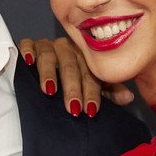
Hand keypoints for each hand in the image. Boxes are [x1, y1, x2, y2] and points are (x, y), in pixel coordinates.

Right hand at [18, 37, 134, 116]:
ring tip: (49, 91)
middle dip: (72, 88)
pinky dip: (27, 51)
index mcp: (85, 57)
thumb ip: (110, 92)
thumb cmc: (74, 83)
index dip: (91, 92)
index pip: (90, 73)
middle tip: (73, 107)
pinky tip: (28, 63)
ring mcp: (48, 46)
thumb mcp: (93, 88)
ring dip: (49, 73)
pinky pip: (27, 44)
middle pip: (70, 65)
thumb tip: (129, 97)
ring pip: (49, 55)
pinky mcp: (30, 46)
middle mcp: (67, 49)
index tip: (91, 110)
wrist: (48, 74)